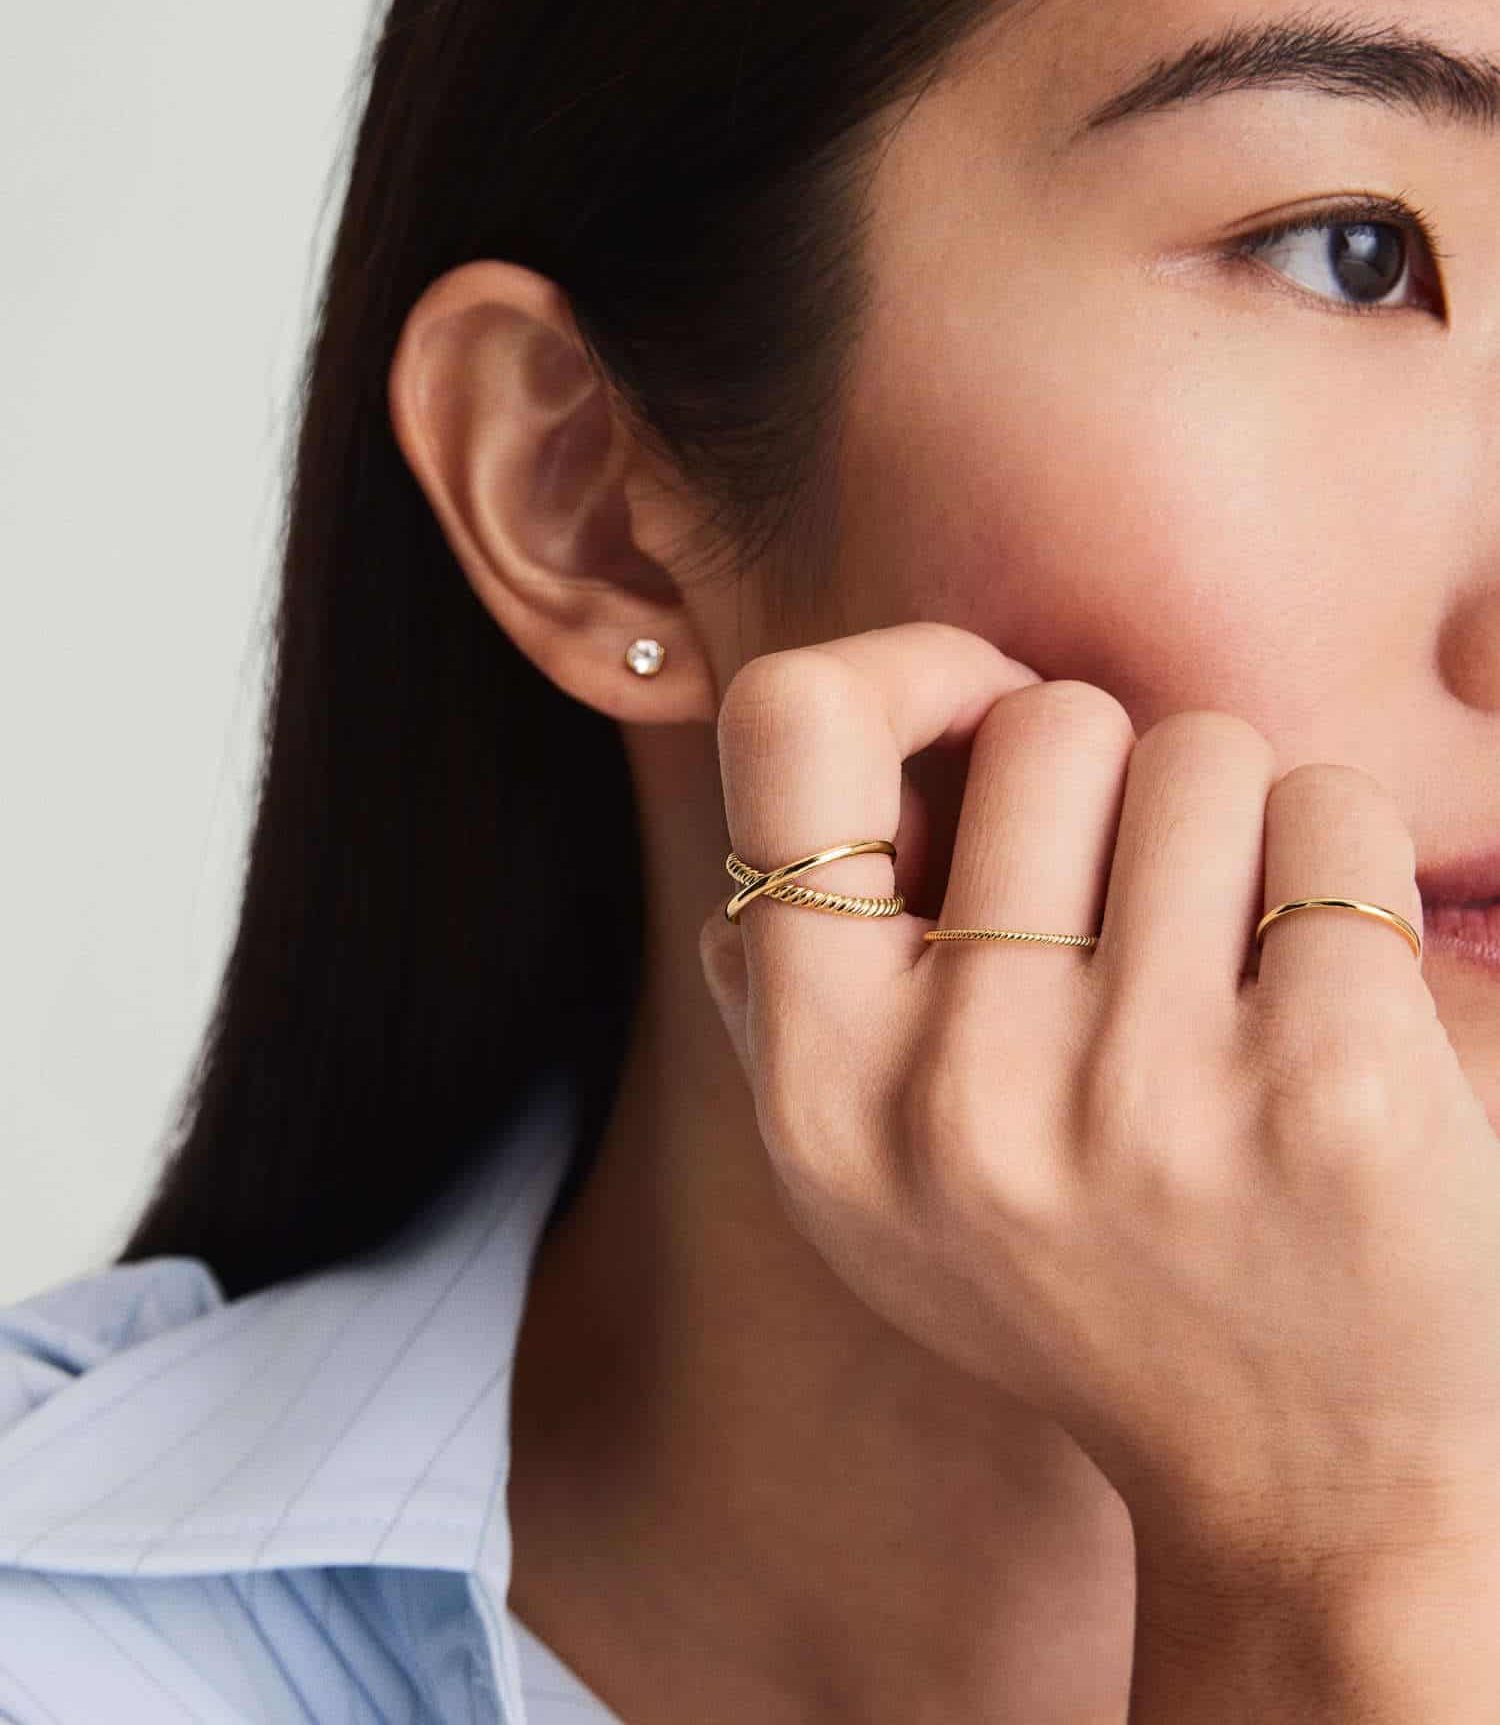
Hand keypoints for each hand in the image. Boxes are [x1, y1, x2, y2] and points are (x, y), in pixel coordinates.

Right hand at [700, 621, 1499, 1575]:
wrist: (1297, 1492)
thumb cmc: (1076, 1277)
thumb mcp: (864, 1170)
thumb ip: (793, 976)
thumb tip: (819, 747)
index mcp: (818, 1091)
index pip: (790, 726)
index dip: (905, 674)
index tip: (987, 727)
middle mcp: (959, 1097)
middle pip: (1048, 720)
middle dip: (1111, 775)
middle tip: (1135, 904)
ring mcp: (1144, 1100)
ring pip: (1200, 751)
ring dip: (1230, 823)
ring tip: (1226, 965)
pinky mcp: (1332, 1095)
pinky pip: (1332, 812)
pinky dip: (1341, 866)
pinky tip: (1326, 996)